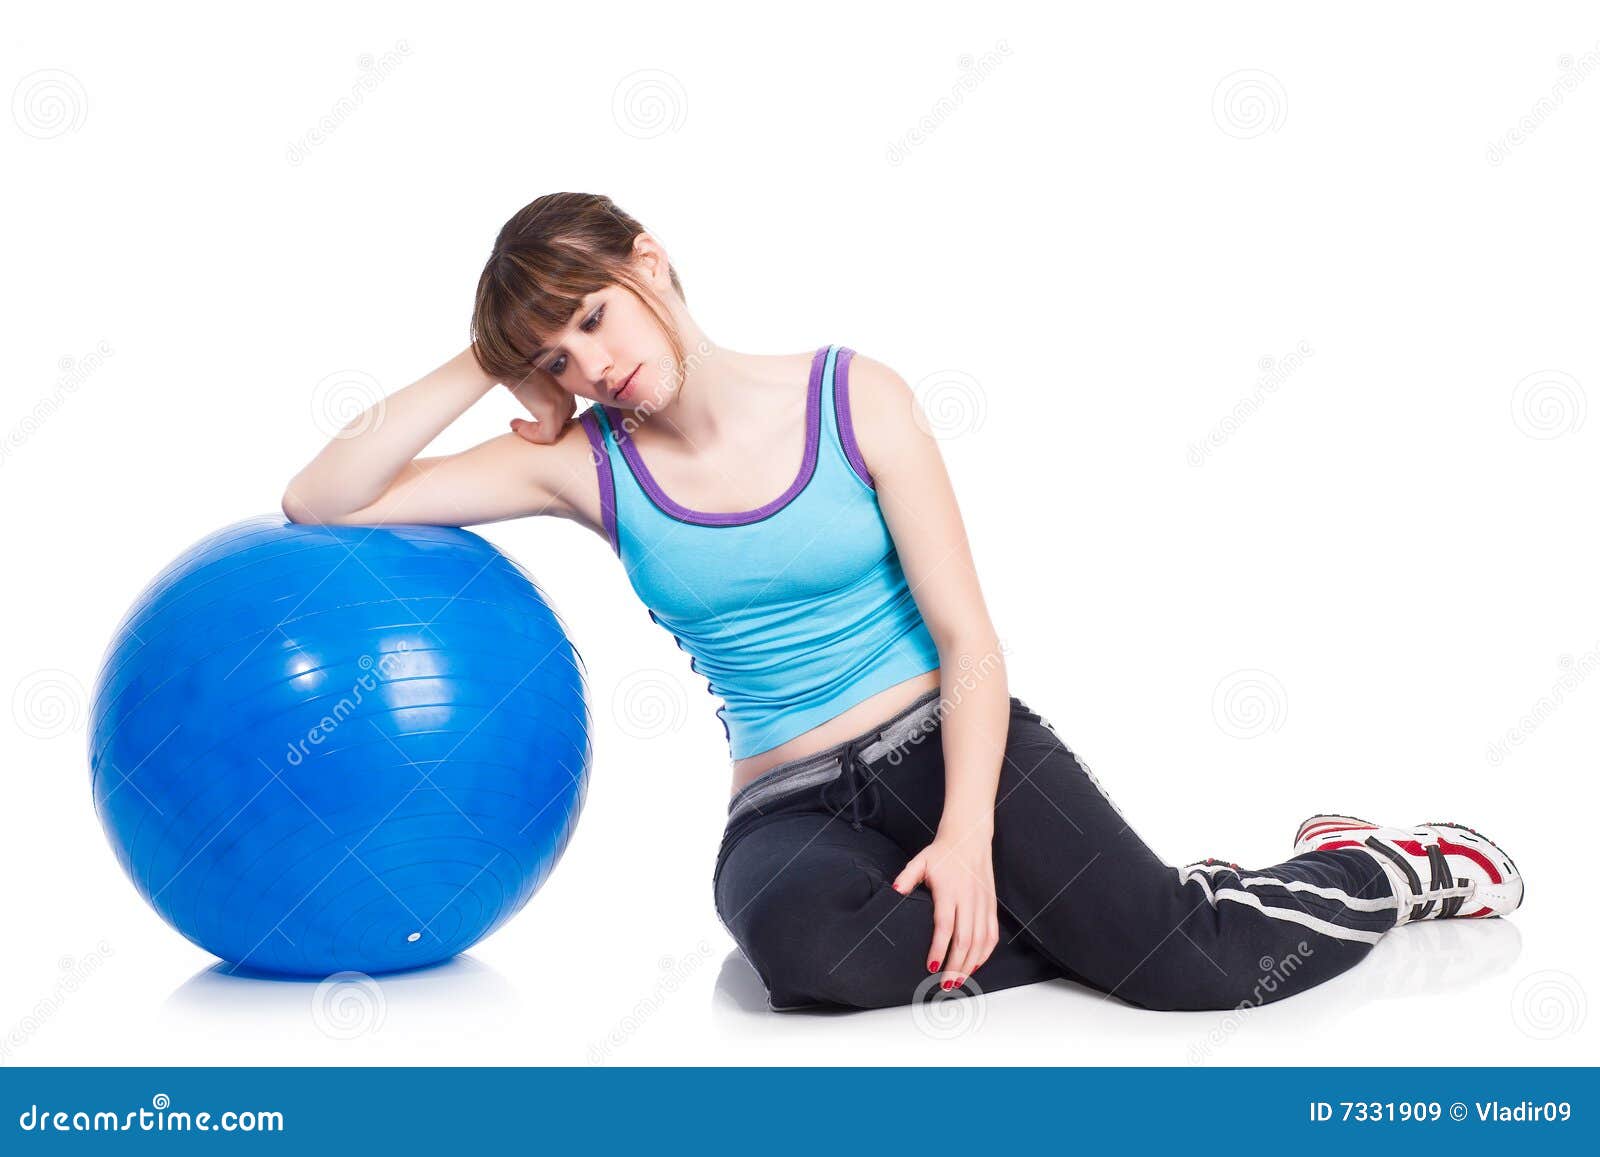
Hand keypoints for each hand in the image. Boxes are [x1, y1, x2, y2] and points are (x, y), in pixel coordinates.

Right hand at [502, 370, 574, 444]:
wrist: (506, 356)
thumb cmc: (515, 363)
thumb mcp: (536, 376)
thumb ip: (544, 390)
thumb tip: (538, 407)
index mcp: (569, 382)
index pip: (568, 409)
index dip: (549, 418)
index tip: (529, 416)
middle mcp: (570, 391)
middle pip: (563, 419)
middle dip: (543, 425)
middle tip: (521, 423)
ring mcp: (562, 399)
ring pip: (555, 429)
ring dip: (535, 432)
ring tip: (517, 424)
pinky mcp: (551, 408)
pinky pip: (547, 435)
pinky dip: (532, 435)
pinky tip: (516, 425)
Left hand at [891, 831, 999, 990]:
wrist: (969, 838)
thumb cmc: (942, 852)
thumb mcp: (920, 860)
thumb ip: (907, 877)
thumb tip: (895, 891)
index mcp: (951, 891)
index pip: (946, 926)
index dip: (940, 948)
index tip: (931, 965)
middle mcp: (969, 899)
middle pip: (965, 940)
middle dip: (956, 965)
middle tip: (945, 984)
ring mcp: (983, 903)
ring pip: (980, 941)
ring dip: (971, 964)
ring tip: (958, 981)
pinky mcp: (991, 905)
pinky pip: (992, 934)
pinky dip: (985, 953)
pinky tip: (975, 965)